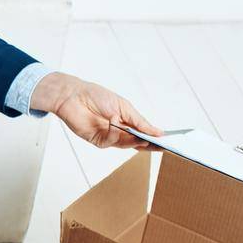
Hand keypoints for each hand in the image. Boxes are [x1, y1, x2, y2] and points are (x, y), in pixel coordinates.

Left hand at [31, 71, 164, 149]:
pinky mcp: (97, 140)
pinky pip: (111, 142)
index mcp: (127, 122)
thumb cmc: (97, 96)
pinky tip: (115, 124)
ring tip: (143, 138)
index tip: (169, 142)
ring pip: (126, 145)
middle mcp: (119, 132)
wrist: (73, 95)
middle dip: (150, 145)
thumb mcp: (123, 106)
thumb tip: (159, 132)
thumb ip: (139, 121)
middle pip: (138, 144)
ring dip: (135, 141)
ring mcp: (108, 137)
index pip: (144, 134)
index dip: (156, 139)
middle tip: (163, 147)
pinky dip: (115, 135)